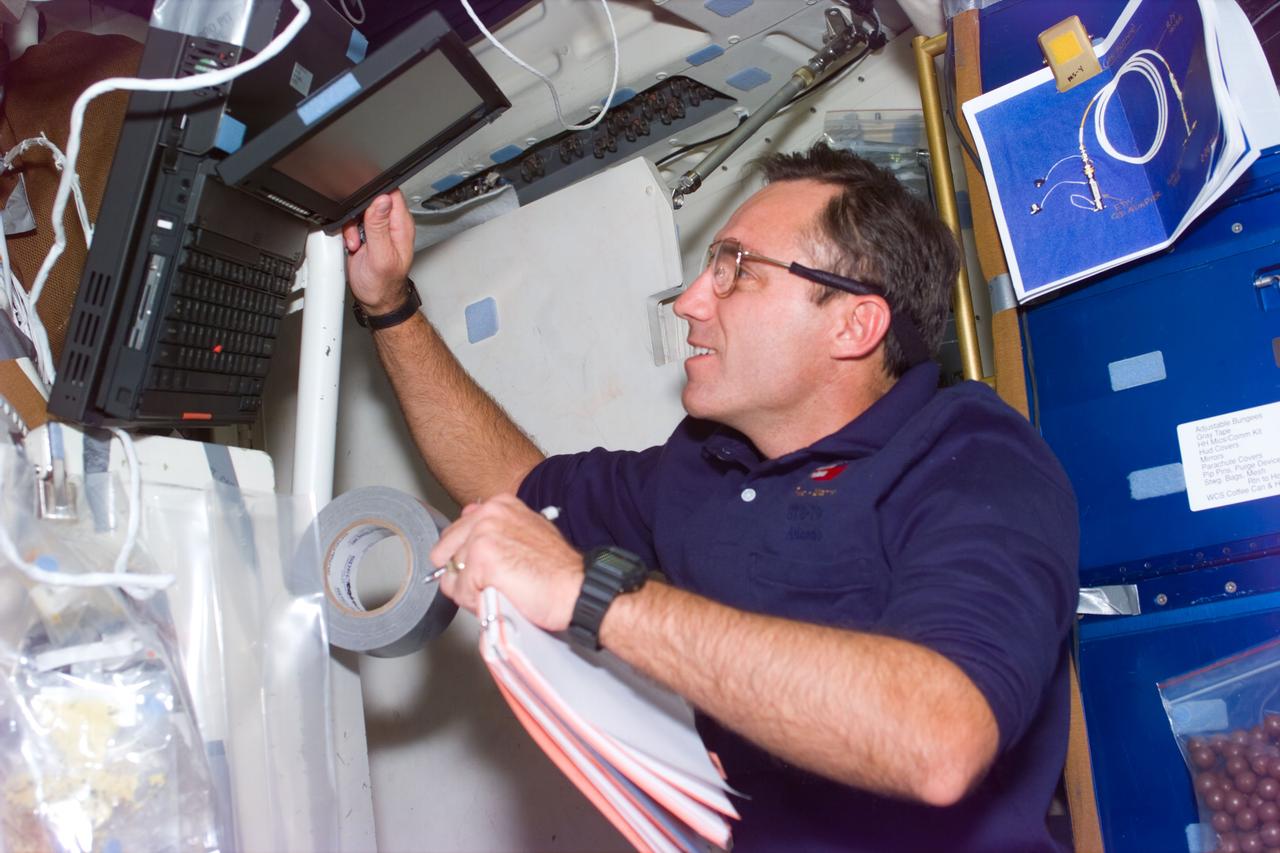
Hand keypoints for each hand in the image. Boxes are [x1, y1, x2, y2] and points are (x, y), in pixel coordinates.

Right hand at [343, 190, 414, 313]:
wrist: (376, 300)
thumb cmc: (384, 284)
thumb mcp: (380, 256)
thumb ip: (379, 226)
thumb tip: (382, 200)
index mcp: (402, 226)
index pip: (392, 193)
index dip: (375, 195)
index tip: (364, 210)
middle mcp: (392, 225)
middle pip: (372, 199)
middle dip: (358, 214)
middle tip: (359, 234)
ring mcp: (379, 229)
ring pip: (359, 211)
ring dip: (351, 226)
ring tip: (356, 244)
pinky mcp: (367, 234)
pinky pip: (353, 222)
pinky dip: (348, 233)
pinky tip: (354, 246)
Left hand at [431, 494, 582, 631]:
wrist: (578, 590)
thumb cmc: (558, 571)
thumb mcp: (527, 534)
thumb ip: (495, 531)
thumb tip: (468, 535)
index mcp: (499, 505)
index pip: (454, 533)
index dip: (467, 559)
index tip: (492, 568)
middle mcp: (488, 514)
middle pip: (444, 553)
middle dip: (464, 575)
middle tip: (496, 583)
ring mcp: (483, 535)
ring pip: (451, 576)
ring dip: (472, 591)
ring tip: (503, 590)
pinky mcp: (482, 559)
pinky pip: (460, 592)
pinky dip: (477, 603)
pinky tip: (503, 596)